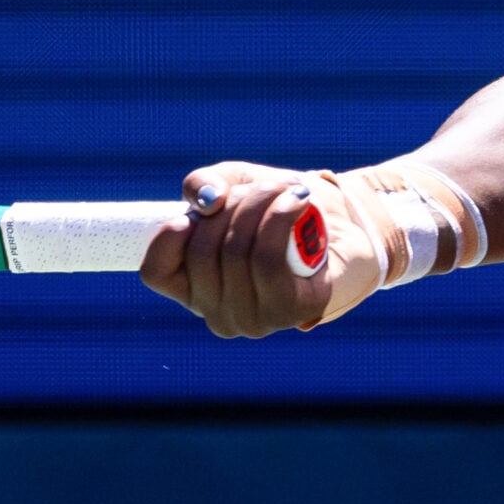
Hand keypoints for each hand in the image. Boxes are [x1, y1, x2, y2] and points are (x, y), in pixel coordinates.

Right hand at [137, 162, 350, 339]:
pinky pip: (268, 260)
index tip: (201, 208)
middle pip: (202, 252)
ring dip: (260, 204)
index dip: (169, 235)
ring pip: (236, 252)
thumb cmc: (281, 208)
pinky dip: (280, 218)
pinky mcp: (292, 310)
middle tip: (262, 189)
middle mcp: (220, 314)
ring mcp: (255, 319)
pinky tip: (296, 200)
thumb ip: (204, 184)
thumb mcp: (233, 184)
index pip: (156, 272)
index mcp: (196, 290)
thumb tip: (206, 203)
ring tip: (287, 190)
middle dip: (232, 205)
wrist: (348, 222)